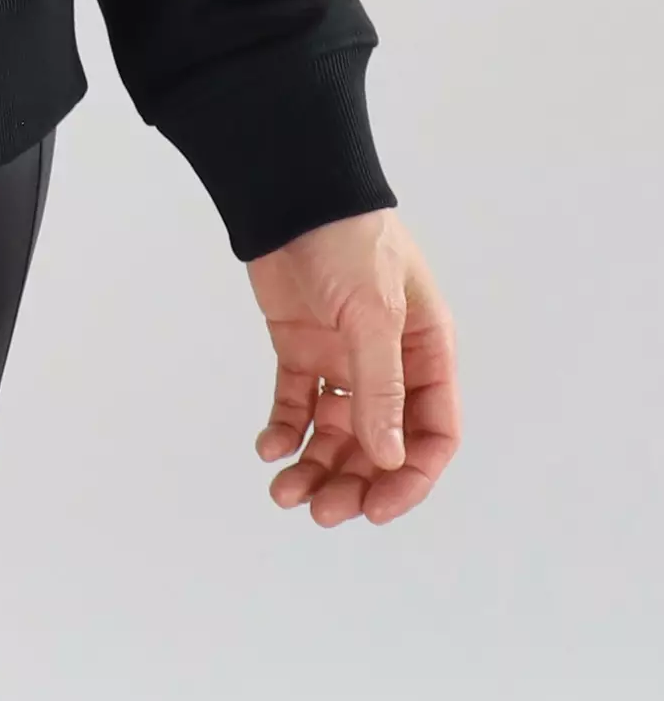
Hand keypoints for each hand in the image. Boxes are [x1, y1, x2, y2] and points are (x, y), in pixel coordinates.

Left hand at [245, 207, 459, 524]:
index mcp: (427, 353)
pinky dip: (284, 430)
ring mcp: (343, 356)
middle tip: (320, 511)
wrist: (288, 190)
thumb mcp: (374, 312)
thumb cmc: (347, 238)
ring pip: (336, 432)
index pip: (432, 434)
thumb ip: (381, 386)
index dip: (409, 479)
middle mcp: (389, 362)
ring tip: (284, 491)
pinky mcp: (300, 347)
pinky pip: (296, 403)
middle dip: (353, 483)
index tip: (376, 510)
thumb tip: (389, 458)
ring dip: (315, 466)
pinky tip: (269, 447)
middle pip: (380, 444)